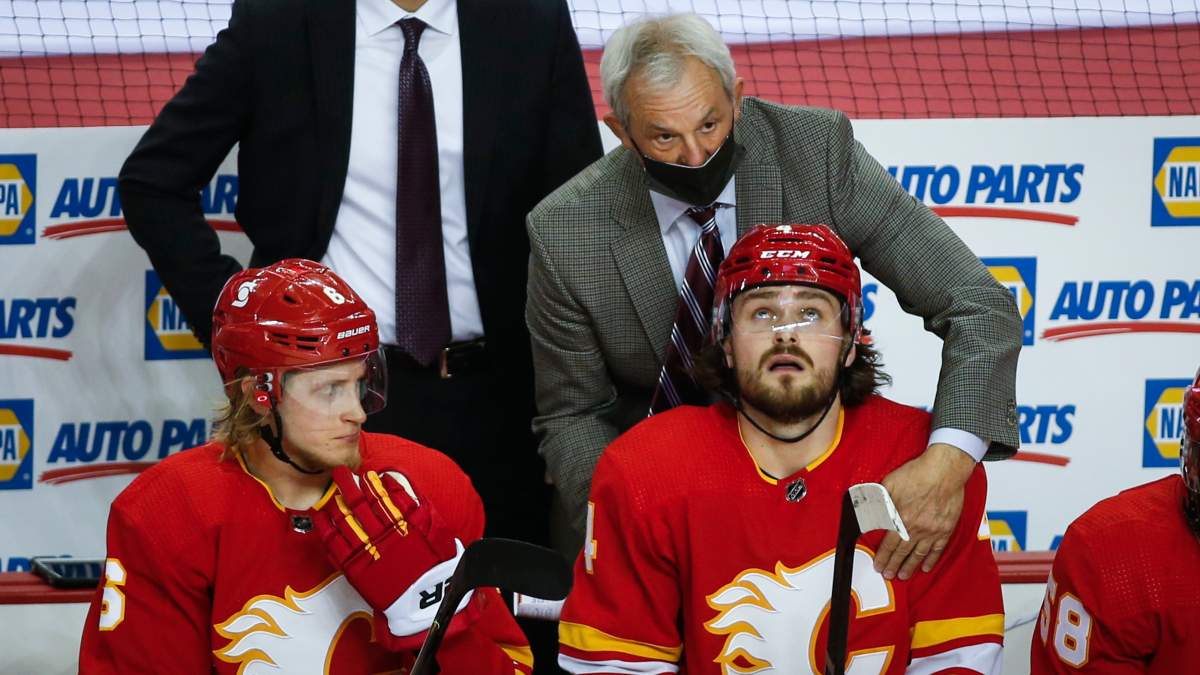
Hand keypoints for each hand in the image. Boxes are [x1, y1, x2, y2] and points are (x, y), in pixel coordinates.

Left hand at [316, 467, 469, 638]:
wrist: (424, 600)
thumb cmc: (434, 564)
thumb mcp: (435, 529)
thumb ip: (418, 504)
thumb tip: (401, 483)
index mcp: (402, 523)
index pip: (382, 496)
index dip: (372, 483)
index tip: (367, 475)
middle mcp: (381, 534)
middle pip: (359, 503)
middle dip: (348, 485)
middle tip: (340, 473)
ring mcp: (365, 551)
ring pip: (344, 521)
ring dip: (336, 503)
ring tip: (331, 492)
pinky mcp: (353, 568)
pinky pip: (333, 544)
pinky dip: (325, 528)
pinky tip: (320, 517)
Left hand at [875, 443, 975, 580]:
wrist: (944, 470)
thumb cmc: (917, 473)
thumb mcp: (888, 484)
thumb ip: (877, 501)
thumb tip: (866, 512)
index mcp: (900, 518)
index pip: (888, 544)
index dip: (883, 557)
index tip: (878, 565)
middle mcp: (916, 528)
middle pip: (902, 552)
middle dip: (894, 566)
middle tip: (888, 576)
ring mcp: (932, 530)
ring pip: (919, 554)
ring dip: (910, 567)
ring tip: (904, 576)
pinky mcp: (946, 529)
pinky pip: (938, 549)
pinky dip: (931, 559)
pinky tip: (925, 567)